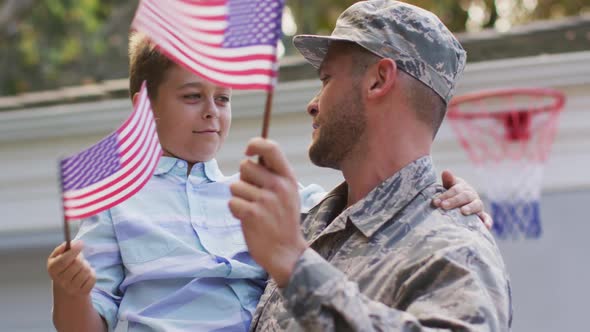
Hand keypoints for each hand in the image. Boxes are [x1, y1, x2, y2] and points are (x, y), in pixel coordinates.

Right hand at [47, 241, 95, 296]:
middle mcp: (61, 281)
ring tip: (81, 268)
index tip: (81, 243)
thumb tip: (73, 243)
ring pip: (86, 270)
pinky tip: (85, 276)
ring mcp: (72, 288)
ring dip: (86, 266)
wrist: (65, 290)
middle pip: (77, 263)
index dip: (73, 251)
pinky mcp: (83, 292)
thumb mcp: (57, 257)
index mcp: (53, 270)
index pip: (64, 260)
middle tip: (79, 257)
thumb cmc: (62, 269)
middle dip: (81, 257)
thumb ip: (63, 248)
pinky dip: (91, 274)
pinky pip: (92, 278)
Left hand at [229, 138, 307, 286]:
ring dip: (239, 198)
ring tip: (253, 210)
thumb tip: (251, 155)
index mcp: (288, 177)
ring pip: (235, 185)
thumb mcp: (288, 193)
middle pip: (245, 166)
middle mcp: (278, 186)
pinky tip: (248, 220)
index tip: (248, 151)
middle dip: (244, 179)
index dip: (255, 144)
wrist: (286, 252)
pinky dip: (236, 211)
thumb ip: (274, 175)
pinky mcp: (252, 214)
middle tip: (254, 196)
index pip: (271, 148)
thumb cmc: (283, 220)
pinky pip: (232, 202)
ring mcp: (265, 200)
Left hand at [433, 170, 492, 229]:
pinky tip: (486, 226)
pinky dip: (487, 221)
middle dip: (454, 201)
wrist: (460, 203)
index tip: (436, 202)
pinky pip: (486, 218)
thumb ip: (448, 180)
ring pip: (476, 205)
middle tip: (443, 206)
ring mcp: (477, 205)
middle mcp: (471, 195)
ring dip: (470, 207)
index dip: (446, 195)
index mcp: (463, 187)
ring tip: (463, 211)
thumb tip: (446, 171)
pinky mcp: (482, 215)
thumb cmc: (451, 195)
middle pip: (465, 196)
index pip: (455, 189)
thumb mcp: (448, 186)